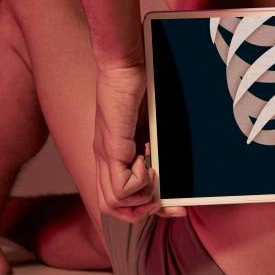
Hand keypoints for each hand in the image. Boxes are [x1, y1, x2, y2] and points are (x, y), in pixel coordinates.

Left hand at [93, 53, 185, 221]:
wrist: (124, 63)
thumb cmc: (141, 87)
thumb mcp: (151, 127)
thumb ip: (154, 148)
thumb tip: (169, 168)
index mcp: (112, 154)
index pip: (117, 198)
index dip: (142, 209)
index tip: (170, 205)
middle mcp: (104, 158)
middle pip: (110, 207)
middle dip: (141, 211)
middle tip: (163, 197)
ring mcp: (104, 154)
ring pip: (113, 203)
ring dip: (141, 197)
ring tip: (153, 172)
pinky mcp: (110, 148)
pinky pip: (120, 187)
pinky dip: (139, 183)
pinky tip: (147, 161)